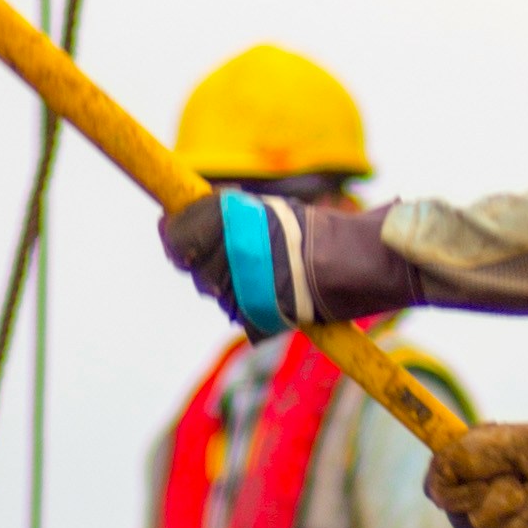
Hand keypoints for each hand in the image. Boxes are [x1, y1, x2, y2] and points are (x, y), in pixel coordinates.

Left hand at [157, 190, 401, 339]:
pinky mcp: (256, 315)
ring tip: (267, 274)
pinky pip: (240, 316)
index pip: (176, 232)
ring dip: (233, 287)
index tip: (171, 232)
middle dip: (207, 264)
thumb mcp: (264, 212)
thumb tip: (169, 225)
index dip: (171, 235)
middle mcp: (231, 249)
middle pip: (195, 269)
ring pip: (217, 294)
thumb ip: (220, 218)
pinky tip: (276, 295)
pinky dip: (253, 309)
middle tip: (236, 257)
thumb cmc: (314, 232)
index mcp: (231, 217)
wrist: (358, 260)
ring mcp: (243, 285)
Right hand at [424, 417, 527, 527]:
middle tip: (522, 482)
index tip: (487, 482)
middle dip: (508, 498)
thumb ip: (466, 451)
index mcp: (457, 482)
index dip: (464, 495)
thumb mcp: (503, 437)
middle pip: (473, 526)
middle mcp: (467, 515)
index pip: (440, 496)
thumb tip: (442, 466)